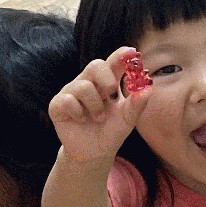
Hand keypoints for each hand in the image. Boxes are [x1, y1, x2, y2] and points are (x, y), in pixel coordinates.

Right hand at [49, 48, 148, 164]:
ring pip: (83, 86)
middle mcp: (89, 82)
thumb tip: (148, 87)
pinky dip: (78, 112)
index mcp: (107, 81)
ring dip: (96, 105)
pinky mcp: (58, 104)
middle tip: (112, 95)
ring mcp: (72, 92)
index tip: (132, 53)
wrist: (94, 153)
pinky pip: (67, 100)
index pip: (114, 63)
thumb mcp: (128, 118)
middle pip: (95, 65)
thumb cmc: (111, 131)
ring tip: (99, 118)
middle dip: (106, 79)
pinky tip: (82, 120)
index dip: (121, 56)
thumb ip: (137, 103)